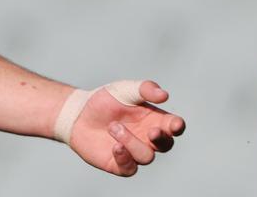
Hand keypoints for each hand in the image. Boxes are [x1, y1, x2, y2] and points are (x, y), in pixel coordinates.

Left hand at [68, 80, 185, 176]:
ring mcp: (134, 152)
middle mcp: (147, 138)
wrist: (79, 113)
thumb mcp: (125, 89)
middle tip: (151, 131)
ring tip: (113, 127)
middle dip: (161, 139)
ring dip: (132, 142)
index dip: (177, 126)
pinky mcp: (119, 164)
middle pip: (166, 145)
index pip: (174, 126)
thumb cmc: (106, 100)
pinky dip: (124, 158)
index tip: (175, 124)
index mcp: (154, 119)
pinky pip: (129, 168)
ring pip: (146, 157)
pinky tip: (115, 146)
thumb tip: (164, 95)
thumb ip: (145, 89)